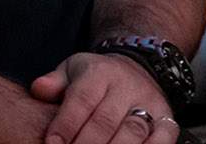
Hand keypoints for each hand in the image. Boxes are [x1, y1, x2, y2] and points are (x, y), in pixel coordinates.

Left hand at [31, 52, 179, 143]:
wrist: (137, 69)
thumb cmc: (96, 78)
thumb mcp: (73, 70)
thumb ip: (54, 83)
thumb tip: (38, 89)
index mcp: (100, 73)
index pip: (81, 100)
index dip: (66, 124)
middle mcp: (127, 87)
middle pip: (105, 121)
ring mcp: (150, 104)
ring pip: (133, 133)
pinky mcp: (168, 119)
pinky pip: (163, 139)